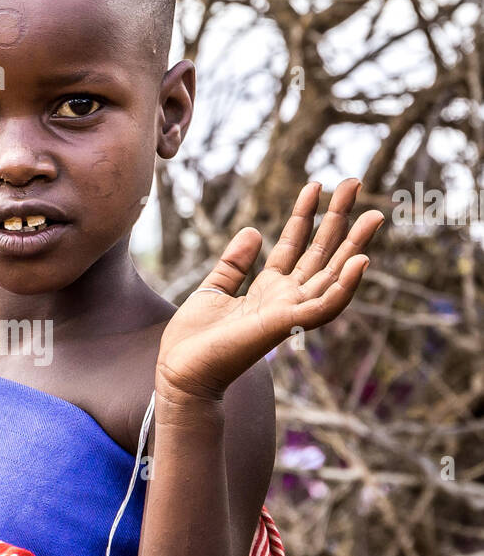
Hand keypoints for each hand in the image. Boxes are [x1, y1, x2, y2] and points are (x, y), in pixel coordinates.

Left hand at [156, 179, 383, 402]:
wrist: (181, 373)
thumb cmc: (195, 340)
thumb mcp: (213, 288)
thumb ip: (234, 263)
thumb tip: (254, 230)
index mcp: (269, 290)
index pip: (296, 245)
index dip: (306, 215)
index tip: (316, 186)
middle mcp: (286, 299)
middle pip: (321, 253)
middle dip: (339, 219)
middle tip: (355, 183)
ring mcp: (289, 313)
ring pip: (332, 275)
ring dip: (355, 245)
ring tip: (374, 214)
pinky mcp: (286, 326)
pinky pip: (324, 306)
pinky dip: (345, 286)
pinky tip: (360, 261)